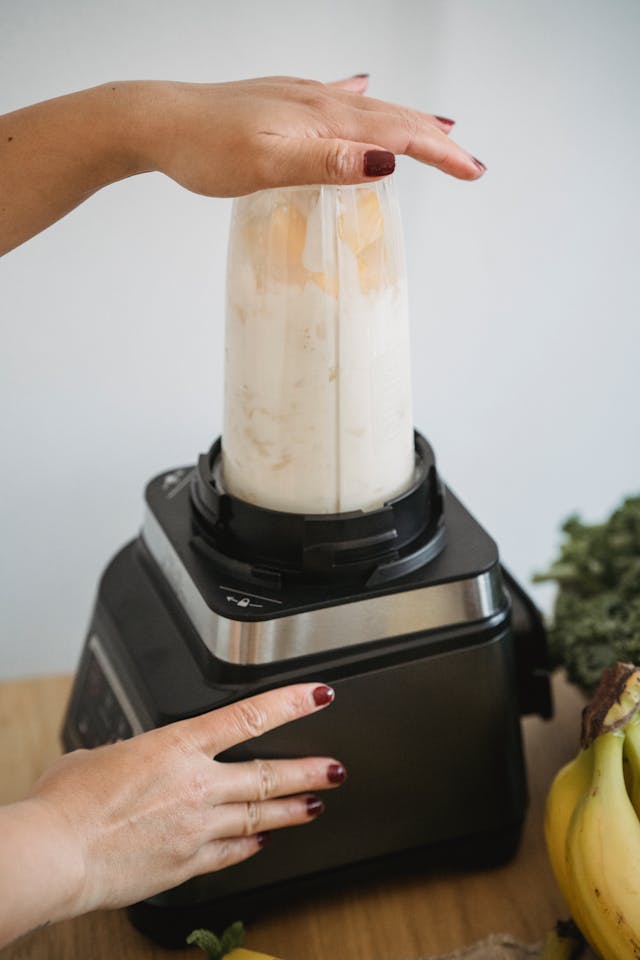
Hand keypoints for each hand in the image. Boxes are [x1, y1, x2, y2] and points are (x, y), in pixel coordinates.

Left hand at [0, 74, 484, 253]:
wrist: (157, 120)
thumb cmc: (205, 149)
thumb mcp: (268, 164)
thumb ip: (328, 162)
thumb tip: (389, 160)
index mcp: (323, 118)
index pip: (397, 135)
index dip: (439, 153)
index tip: (474, 171)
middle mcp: (319, 100)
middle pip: (393, 117)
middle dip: (436, 140)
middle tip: (472, 162)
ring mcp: (301, 97)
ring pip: (370, 108)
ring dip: (408, 120)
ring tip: (440, 127)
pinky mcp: (282, 102)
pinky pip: (337, 98)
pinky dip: (363, 101)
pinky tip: (363, 88)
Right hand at [23, 683, 342, 919]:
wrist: (56, 855)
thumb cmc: (68, 804)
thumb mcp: (101, 756)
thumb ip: (133, 755)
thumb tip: (133, 762)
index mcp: (176, 746)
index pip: (249, 717)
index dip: (291, 703)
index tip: (318, 696)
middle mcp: (196, 785)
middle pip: (267, 775)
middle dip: (308, 771)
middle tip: (335, 768)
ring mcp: (196, 827)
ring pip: (260, 816)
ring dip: (292, 811)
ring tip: (316, 806)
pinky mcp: (186, 865)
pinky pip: (230, 853)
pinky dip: (249, 846)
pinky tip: (262, 844)